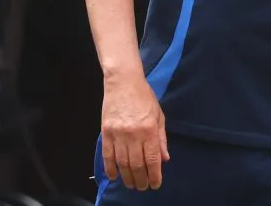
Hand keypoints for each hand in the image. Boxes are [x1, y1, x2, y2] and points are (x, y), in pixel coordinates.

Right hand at [100, 72, 169, 189]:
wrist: (123, 82)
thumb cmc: (144, 97)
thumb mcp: (159, 115)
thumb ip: (161, 138)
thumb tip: (164, 158)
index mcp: (149, 130)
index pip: (152, 159)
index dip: (154, 175)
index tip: (155, 184)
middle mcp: (133, 134)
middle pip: (136, 164)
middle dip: (141, 179)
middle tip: (143, 187)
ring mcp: (118, 134)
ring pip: (122, 163)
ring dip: (127, 177)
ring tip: (131, 184)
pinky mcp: (106, 133)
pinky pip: (107, 155)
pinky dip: (110, 168)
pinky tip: (114, 176)